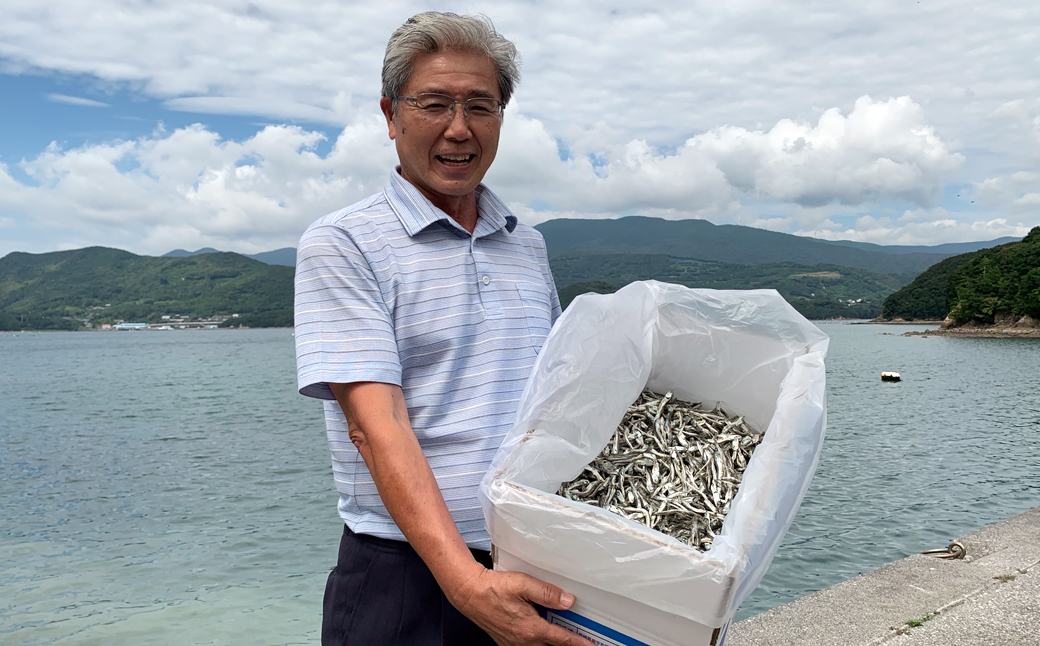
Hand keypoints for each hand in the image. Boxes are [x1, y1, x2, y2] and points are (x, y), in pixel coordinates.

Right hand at [447, 566, 596, 645]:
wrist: (469, 594)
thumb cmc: (493, 588)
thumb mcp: (523, 584)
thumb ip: (547, 593)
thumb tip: (568, 601)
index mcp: (531, 629)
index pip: (563, 640)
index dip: (581, 644)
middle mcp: (524, 641)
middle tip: (581, 641)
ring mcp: (514, 643)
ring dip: (553, 644)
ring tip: (563, 638)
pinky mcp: (507, 641)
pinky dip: (540, 644)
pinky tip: (541, 635)